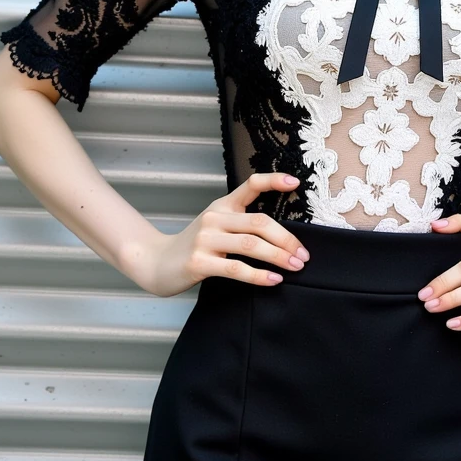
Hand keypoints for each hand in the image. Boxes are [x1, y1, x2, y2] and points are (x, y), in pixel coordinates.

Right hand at [134, 172, 310, 296]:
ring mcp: (205, 240)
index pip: (250, 185)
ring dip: (278, 257)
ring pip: (251, 245)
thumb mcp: (216, 225)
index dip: (273, 180)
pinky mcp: (199, 262)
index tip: (296, 183)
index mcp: (222, 205)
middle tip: (303, 255)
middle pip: (259, 223)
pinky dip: (258, 275)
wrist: (156, 263)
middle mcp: (215, 217)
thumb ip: (242, 223)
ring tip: (295, 267)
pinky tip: (274, 279)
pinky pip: (236, 268)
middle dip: (286, 239)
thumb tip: (284, 238)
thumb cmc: (196, 246)